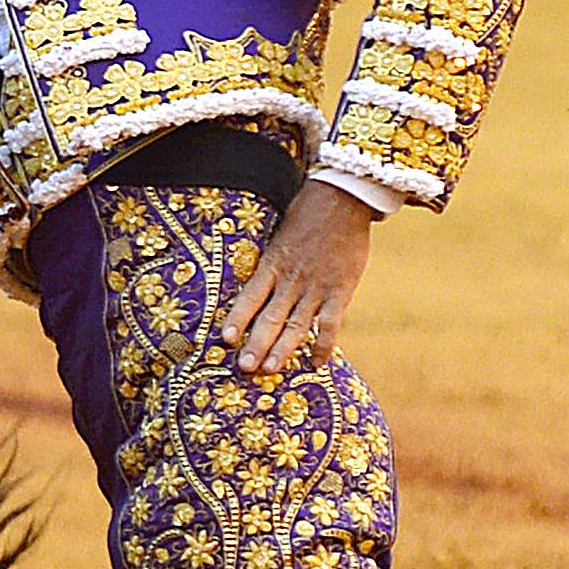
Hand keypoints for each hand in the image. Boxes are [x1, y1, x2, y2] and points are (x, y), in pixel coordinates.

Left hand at [214, 182, 374, 376]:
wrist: (343, 199)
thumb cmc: (308, 216)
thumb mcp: (279, 238)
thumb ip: (271, 264)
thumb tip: (256, 288)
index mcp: (272, 264)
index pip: (249, 297)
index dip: (237, 318)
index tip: (225, 339)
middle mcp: (291, 280)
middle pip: (270, 318)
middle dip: (256, 344)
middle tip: (245, 367)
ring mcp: (316, 287)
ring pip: (297, 325)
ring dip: (283, 349)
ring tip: (270, 369)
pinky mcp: (341, 290)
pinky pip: (330, 323)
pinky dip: (324, 345)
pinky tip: (316, 363)